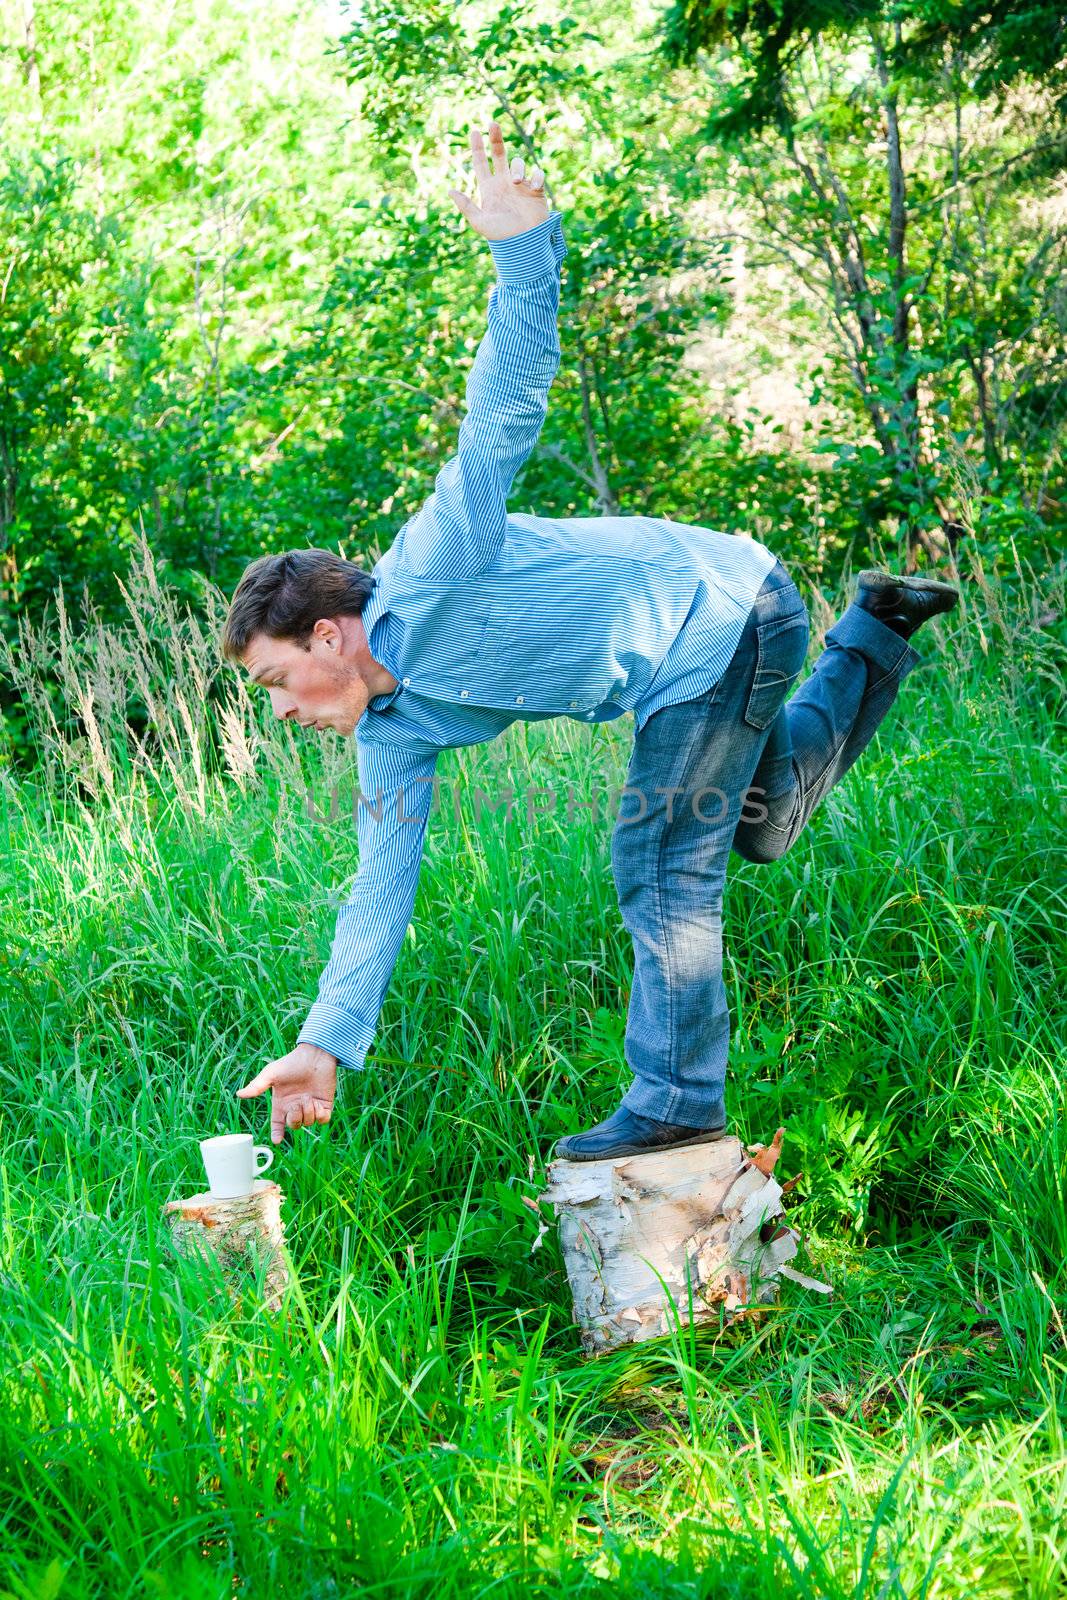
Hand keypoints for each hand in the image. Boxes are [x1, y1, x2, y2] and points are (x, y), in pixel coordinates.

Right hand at [237, 1042, 337, 1143]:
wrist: (314, 1056)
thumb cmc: (291, 1063)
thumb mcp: (271, 1074)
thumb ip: (257, 1086)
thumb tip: (239, 1094)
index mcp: (282, 1104)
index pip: (278, 1125)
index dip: (277, 1134)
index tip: (277, 1140)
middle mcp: (295, 1108)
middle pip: (294, 1125)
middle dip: (294, 1119)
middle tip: (296, 1105)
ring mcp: (310, 1107)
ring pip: (308, 1123)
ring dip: (308, 1111)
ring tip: (308, 1097)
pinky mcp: (324, 1105)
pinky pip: (323, 1120)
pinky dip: (320, 1115)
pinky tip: (318, 1103)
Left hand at [449, 121, 549, 240]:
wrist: (524, 244)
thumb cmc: (501, 236)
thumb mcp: (480, 222)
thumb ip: (466, 206)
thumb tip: (450, 191)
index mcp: (489, 188)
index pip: (481, 163)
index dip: (477, 147)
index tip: (474, 131)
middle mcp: (504, 183)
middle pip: (499, 154)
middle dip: (496, 138)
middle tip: (493, 123)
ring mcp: (520, 185)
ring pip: (518, 163)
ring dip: (517, 168)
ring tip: (517, 181)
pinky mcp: (536, 190)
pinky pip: (537, 174)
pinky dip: (536, 177)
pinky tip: (533, 187)